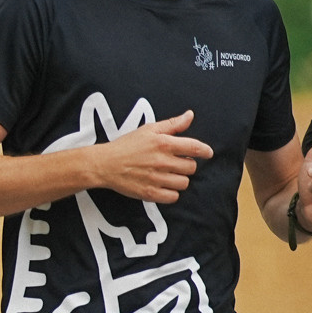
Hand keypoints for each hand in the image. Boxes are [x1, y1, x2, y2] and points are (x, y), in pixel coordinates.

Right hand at [95, 110, 212, 202]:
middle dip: (186, 165)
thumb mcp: (148, 130)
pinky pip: (173, 197)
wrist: (104, 164)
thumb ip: (172, 124)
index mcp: (163, 143)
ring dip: (179, 179)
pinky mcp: (150, 193)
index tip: (207, 153)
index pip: (195, 148)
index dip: (205, 151)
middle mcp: (162, 161)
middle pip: (191, 167)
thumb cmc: (126, 146)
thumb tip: (190, 115)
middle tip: (174, 163)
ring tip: (167, 175)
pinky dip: (170, 193)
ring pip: (184, 183)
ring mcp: (156, 178)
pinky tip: (162, 186)